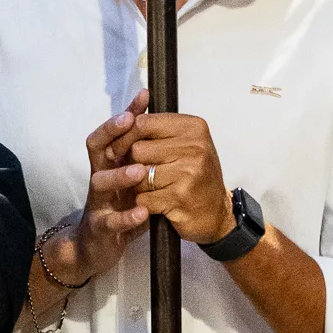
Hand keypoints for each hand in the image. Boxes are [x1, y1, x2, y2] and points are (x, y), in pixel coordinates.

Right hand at [42, 96, 151, 287]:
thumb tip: (164, 130)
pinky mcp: (100, 229)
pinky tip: (141, 213)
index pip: (114, 133)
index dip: (125, 114)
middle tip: (130, 121)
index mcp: (109, 165)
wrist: (95, 248)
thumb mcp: (132, 182)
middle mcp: (100, 178)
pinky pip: (110, 222)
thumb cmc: (119, 209)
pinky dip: (125, 217)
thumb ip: (143, 160)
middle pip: (98, 148)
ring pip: (100, 183)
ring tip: (138, 170)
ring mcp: (97, 203)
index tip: (144, 97)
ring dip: (118, 175)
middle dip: (112, 132)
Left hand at [126, 108, 230, 242]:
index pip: (144, 123)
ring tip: (153, 189)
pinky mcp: (180, 197)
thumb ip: (156, 130)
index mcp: (193, 128)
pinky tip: (157, 204)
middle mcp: (194, 147)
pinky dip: (144, 204)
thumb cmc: (195, 176)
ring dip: (137, 186)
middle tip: (140, 174)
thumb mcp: (183, 145)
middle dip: (131, 165)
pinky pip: (143, 198)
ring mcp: (188, 172)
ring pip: (137, 175)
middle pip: (137, 150)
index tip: (117, 148)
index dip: (124, 136)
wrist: (215, 214)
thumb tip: (123, 118)